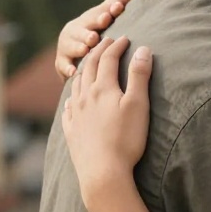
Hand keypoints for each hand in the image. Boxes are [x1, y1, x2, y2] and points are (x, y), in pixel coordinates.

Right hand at [54, 0, 142, 80]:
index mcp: (93, 16)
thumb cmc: (98, 33)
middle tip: (104, 22)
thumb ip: (124, 2)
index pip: (103, 9)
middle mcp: (79, 27)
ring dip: (80, 45)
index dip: (111, 7)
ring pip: (73, 43)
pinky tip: (72, 72)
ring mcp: (68, 43)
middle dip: (94, 23)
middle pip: (87, 24)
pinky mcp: (62, 61)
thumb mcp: (108, 18)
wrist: (72, 53)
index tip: (119, 7)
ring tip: (87, 48)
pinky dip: (67, 68)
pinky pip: (63, 64)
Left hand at [62, 35, 153, 211]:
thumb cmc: (126, 139)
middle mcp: (85, 97)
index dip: (117, 46)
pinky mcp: (72, 132)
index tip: (125, 38)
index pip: (108, 59)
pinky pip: (68, 109)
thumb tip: (142, 49)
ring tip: (87, 65)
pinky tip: (72, 101)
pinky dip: (71, 98)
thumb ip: (140, 75)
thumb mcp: (138, 104)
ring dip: (82, 71)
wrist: (103, 173)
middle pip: (89, 67)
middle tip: (106, 43)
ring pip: (76, 85)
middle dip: (98, 52)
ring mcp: (76, 115)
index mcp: (102, 88)